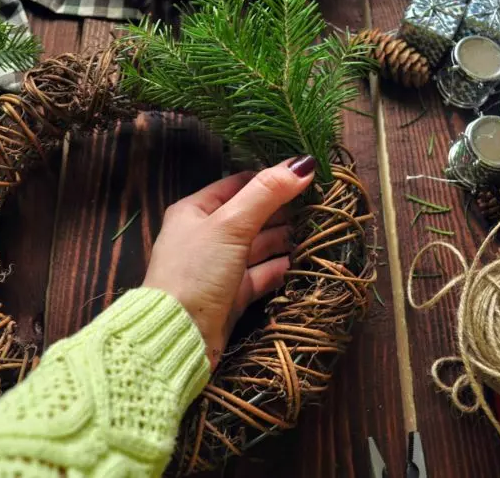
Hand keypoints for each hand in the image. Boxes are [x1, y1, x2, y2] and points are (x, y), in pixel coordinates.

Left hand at [143, 156, 315, 367]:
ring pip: (259, 245)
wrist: (179, 335)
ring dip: (286, 238)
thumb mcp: (231, 224)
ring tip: (318, 230)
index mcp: (195, 210)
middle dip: (283, 210)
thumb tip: (304, 163)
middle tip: (320, 204)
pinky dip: (282, 267)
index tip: (306, 176)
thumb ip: (266, 193)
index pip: (239, 184)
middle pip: (252, 215)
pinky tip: (304, 261)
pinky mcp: (232, 294)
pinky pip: (261, 273)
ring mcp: (219, 266)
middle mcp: (206, 235)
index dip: (271, 179)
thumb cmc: (197, 271)